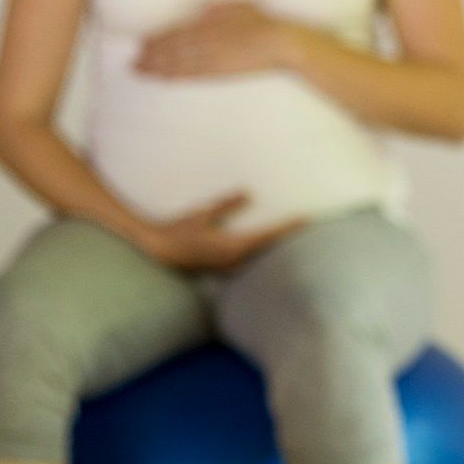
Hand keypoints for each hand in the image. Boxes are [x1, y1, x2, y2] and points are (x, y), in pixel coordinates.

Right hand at [133, 193, 303, 270]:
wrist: (156, 252)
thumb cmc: (177, 231)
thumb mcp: (202, 213)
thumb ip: (226, 204)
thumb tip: (248, 193)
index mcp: (232, 247)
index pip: (267, 236)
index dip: (287, 227)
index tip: (305, 219)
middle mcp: (234, 262)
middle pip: (268, 250)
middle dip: (286, 238)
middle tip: (306, 226)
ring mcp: (228, 269)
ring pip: (259, 258)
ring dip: (273, 247)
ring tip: (292, 236)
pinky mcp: (222, 270)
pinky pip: (248, 261)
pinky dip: (260, 252)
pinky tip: (266, 247)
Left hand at [135, 0, 297, 78]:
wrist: (280, 41)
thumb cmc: (263, 20)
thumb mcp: (239, 4)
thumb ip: (217, 6)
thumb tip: (201, 8)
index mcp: (206, 22)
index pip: (174, 31)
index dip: (156, 38)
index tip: (141, 42)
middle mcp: (202, 40)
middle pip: (169, 49)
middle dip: (149, 55)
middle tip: (132, 61)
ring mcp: (209, 57)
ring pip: (175, 63)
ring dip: (155, 68)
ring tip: (139, 71)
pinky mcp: (218, 71)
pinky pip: (191, 75)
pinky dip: (174, 77)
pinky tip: (164, 79)